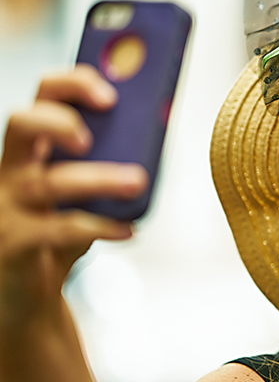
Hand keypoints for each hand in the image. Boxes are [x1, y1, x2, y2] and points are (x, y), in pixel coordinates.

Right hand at [0, 64, 147, 323]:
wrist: (27, 296)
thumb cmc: (61, 232)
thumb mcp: (84, 193)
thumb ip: (109, 165)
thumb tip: (160, 137)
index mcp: (31, 148)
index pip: (42, 97)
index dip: (73, 85)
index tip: (111, 94)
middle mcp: (10, 170)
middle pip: (20, 124)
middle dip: (59, 121)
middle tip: (93, 136)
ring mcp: (7, 207)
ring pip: (49, 182)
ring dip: (99, 179)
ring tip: (137, 181)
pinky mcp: (14, 243)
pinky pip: (58, 229)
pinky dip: (99, 227)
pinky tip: (129, 230)